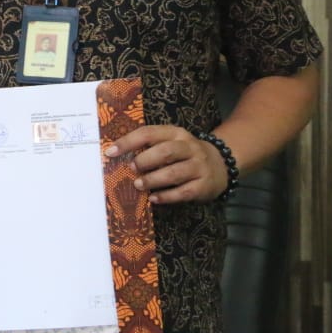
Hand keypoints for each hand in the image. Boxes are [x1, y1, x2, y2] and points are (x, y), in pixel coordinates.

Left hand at [106, 125, 231, 203]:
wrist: (221, 164)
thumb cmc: (184, 154)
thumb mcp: (170, 142)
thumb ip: (149, 146)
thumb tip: (115, 156)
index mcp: (176, 134)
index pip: (149, 133)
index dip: (128, 142)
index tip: (110, 152)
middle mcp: (190, 148)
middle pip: (165, 152)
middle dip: (144, 161)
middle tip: (131, 169)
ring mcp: (199, 167)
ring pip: (174, 173)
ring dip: (153, 180)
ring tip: (138, 185)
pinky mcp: (204, 185)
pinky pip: (183, 192)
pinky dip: (166, 196)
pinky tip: (154, 199)